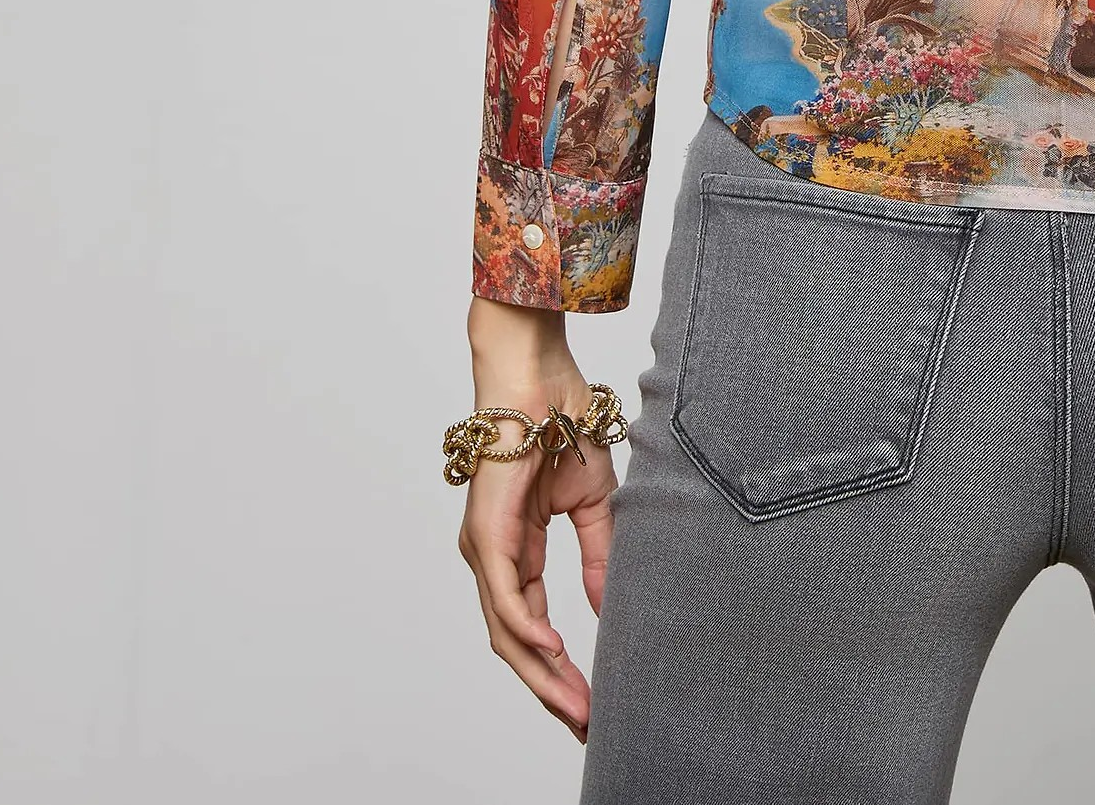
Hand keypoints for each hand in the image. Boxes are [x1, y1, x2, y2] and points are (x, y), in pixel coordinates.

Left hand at [457, 300, 618, 741]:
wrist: (538, 372)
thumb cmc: (561, 422)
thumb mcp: (595, 502)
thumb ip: (597, 557)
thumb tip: (608, 609)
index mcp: (518, 550)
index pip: (535, 625)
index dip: (563, 667)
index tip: (592, 701)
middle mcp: (493, 557)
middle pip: (517, 643)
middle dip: (552, 687)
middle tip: (586, 722)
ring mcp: (486, 546)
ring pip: (507, 630)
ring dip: (543, 671)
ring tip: (576, 703)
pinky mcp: (487, 531)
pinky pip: (503, 594)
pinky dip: (526, 626)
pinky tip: (552, 649)